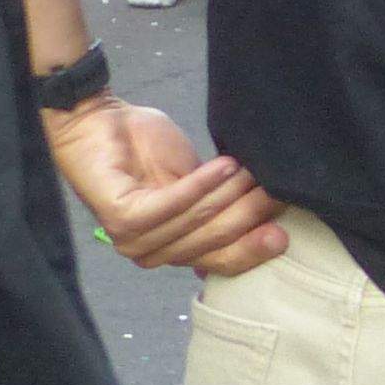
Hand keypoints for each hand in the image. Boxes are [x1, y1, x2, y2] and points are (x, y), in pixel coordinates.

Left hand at [44, 96, 287, 274]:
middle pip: (212, 242)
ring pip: (196, 223)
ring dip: (229, 194)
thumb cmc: (144, 149)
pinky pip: (171, 205)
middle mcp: (152, 254)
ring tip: (252, 168)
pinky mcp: (122, 217)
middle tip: (277, 188)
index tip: (285, 232)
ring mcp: (133, 240)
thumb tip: (269, 222)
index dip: (253, 248)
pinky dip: (200, 185)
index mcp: (173, 251)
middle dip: (249, 215)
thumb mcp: (193, 180)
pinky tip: (224, 165)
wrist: (99, 122)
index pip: (220, 262)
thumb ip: (219, 205)